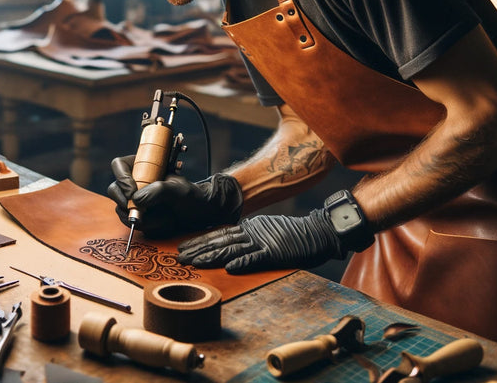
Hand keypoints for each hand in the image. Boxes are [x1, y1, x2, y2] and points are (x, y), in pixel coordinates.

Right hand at [107, 155, 242, 237]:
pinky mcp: (139, 215)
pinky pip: (133, 223)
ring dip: (143, 217)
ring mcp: (135, 200)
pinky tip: (165, 222)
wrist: (201, 213)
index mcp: (143, 166)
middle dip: (128, 203)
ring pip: (123, 210)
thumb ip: (157, 191)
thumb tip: (136, 200)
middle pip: (115, 190)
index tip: (133, 191)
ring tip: (165, 217)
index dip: (122, 178)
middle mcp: (136, 182)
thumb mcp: (177, 189)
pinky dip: (148, 226)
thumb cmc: (192, 196)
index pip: (119, 166)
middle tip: (143, 211)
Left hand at [177, 209, 346, 272]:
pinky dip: (242, 263)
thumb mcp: (265, 233)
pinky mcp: (275, 252)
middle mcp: (251, 232)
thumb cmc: (292, 236)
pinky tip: (229, 268)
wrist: (317, 231)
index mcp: (248, 228)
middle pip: (219, 241)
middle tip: (179, 258)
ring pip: (231, 249)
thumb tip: (229, 252)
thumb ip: (248, 241)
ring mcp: (262, 241)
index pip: (218, 235)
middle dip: (198, 249)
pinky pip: (256, 258)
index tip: (183, 248)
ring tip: (194, 263)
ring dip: (211, 256)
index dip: (200, 241)